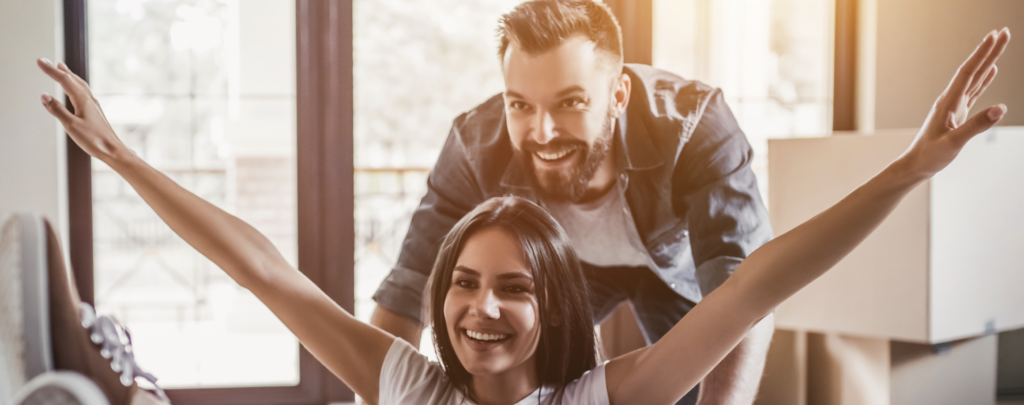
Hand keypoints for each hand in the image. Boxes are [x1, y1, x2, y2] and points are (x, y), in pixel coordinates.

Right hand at [37, 58, 126, 162]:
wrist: (113, 150)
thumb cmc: (94, 140)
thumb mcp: (71, 125)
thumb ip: (57, 110)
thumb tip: (44, 96)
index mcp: (83, 100)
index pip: (64, 79)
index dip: (50, 70)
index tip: (40, 61)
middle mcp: (89, 99)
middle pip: (72, 79)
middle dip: (58, 69)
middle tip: (46, 61)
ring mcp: (93, 104)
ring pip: (79, 84)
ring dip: (69, 74)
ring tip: (61, 67)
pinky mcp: (95, 111)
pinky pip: (84, 91)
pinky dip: (76, 84)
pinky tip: (76, 89)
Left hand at [899, 28, 1010, 178]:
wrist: (916, 165)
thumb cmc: (930, 155)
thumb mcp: (953, 143)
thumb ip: (975, 126)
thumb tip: (1000, 108)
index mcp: (948, 102)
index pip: (969, 72)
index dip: (983, 54)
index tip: (996, 37)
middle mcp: (951, 100)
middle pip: (974, 70)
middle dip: (989, 51)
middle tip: (1004, 32)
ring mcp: (954, 105)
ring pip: (975, 78)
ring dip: (988, 61)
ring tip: (1000, 45)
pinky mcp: (958, 113)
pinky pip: (974, 91)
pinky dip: (984, 79)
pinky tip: (991, 71)